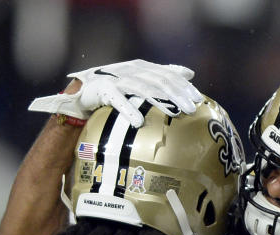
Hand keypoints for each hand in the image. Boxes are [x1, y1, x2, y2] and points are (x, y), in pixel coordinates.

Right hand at [29, 59, 203, 126]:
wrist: (81, 94)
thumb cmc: (115, 91)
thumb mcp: (139, 82)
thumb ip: (162, 77)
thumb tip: (189, 74)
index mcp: (141, 68)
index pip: (167, 75)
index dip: (183, 86)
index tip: (198, 99)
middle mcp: (130, 71)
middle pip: (158, 81)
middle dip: (177, 94)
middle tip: (191, 109)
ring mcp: (117, 80)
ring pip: (142, 89)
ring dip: (160, 101)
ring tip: (174, 113)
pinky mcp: (102, 91)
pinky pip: (118, 101)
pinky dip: (128, 110)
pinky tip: (139, 122)